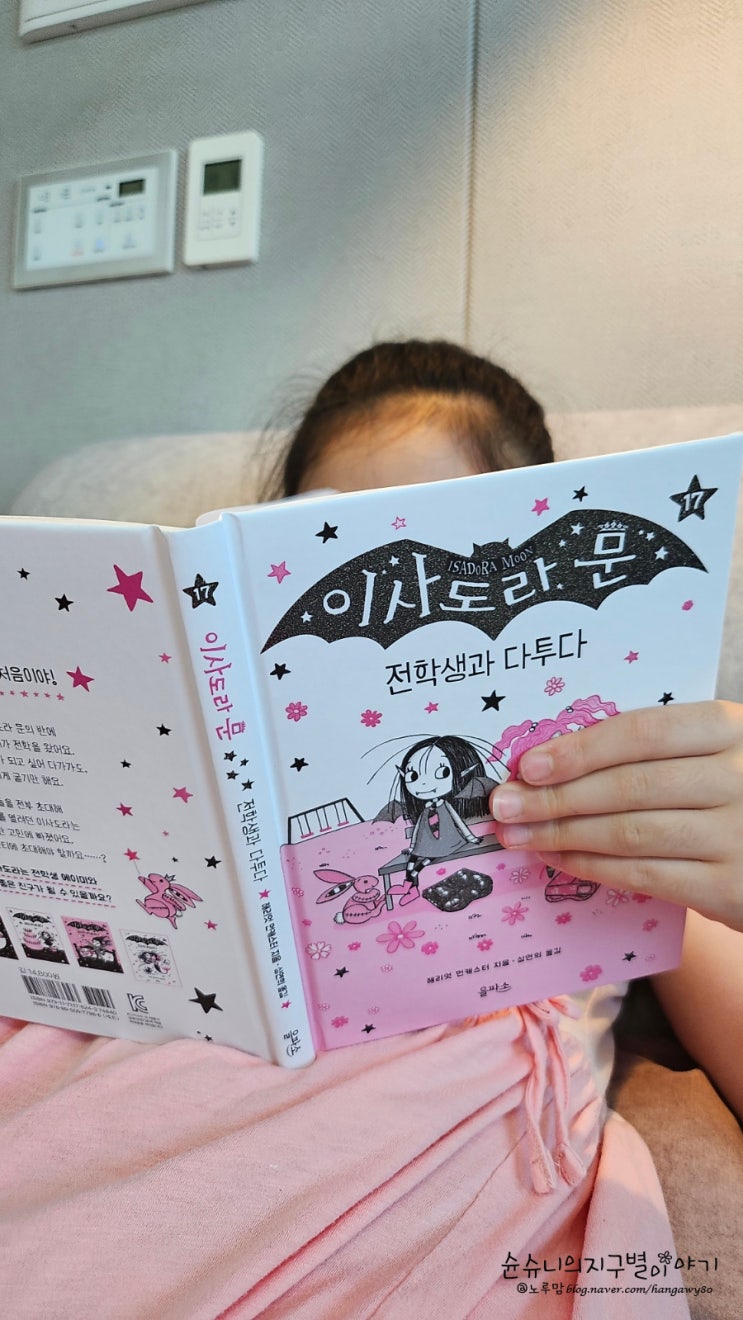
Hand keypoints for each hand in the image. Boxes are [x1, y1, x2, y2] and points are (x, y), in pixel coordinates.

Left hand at [489, 700, 742, 931]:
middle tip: (504, 807)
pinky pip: (646, 875)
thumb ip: (646, 750)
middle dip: (554, 798)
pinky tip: (561, 859)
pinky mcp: (731, 887)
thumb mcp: (705, 753)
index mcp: (727, 728)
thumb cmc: (726, 793)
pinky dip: (594, 867)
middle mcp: (739, 777)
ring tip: (519, 836)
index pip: (642, 732)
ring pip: (630, 833)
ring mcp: (738, 834)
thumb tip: (546, 761)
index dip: (579, 749)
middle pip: (628, 786)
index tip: (527, 766)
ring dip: (564, 835)